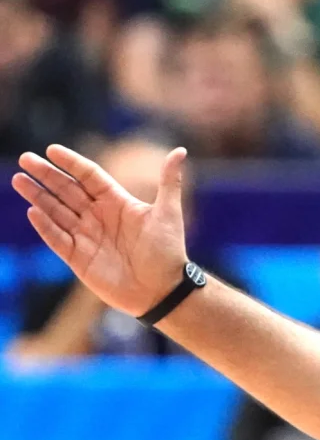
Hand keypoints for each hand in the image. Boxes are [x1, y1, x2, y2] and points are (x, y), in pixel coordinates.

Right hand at [12, 145, 189, 316]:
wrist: (164, 290)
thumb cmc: (169, 251)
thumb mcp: (168, 212)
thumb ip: (169, 181)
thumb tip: (180, 150)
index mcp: (117, 203)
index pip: (89, 177)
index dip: (72, 163)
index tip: (52, 150)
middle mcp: (99, 217)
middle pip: (67, 190)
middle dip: (46, 175)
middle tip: (25, 159)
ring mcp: (87, 237)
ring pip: (56, 211)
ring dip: (38, 196)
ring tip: (18, 180)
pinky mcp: (78, 258)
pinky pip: (58, 239)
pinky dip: (46, 226)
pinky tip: (33, 211)